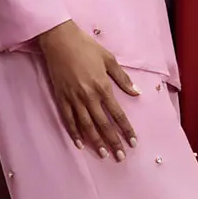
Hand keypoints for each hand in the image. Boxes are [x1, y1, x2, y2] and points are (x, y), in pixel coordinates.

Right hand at [37, 20, 140, 161]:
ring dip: (95, 142)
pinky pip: (68, 120)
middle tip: (120, 157)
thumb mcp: (109, 59)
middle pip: (103, 124)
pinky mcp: (61, 98)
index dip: (126, 129)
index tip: (133, 142)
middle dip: (113, 142)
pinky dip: (74, 133)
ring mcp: (74, 99)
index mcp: (103, 87)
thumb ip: (122, 79)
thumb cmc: (87, 47)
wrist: (60, 41)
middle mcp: (89, 96)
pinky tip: (80, 144)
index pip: (118, 114)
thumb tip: (136, 92)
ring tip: (103, 154)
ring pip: (86, 126)